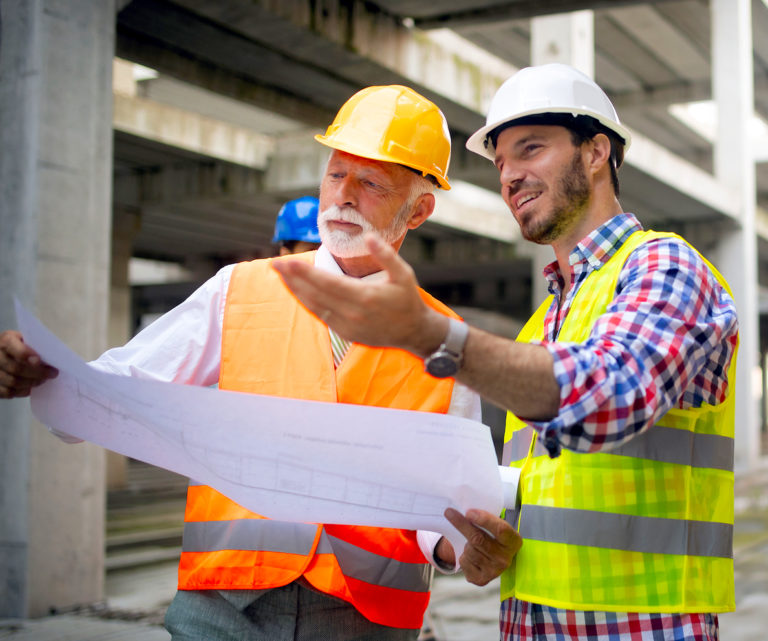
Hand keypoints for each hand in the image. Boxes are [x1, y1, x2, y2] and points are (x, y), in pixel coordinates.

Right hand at [0, 330, 57, 398]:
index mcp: (6, 341)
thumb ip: (33, 345)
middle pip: (16, 369)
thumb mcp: (22, 338)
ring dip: (32, 383)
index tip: (39, 361)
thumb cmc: (15, 345)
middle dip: (38, 373)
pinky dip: (21, 392)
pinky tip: (29, 388)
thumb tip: (51, 357)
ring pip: (13, 382)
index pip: (15, 349)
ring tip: (42, 380)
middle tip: (51, 374)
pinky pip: (7, 392)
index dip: (27, 355)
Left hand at [272, 234, 446, 355]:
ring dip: (295, 290)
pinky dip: (306, 301)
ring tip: (280, 275)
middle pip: (315, 294)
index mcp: (365, 298)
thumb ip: (385, 255)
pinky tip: (297, 290)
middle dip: (292, 279)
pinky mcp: (344, 332)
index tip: (286, 262)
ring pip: (314, 306)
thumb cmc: (408, 300)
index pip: (327, 283)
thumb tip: (368, 235)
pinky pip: (320, 315)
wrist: (414, 333)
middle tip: (274, 264)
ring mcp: (346, 326)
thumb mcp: (404, 274)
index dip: (304, 273)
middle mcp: (352, 314)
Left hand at [445, 507, 521, 585]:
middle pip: (478, 539)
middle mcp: (506, 559)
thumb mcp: (497, 527)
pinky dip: (463, 556)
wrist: (495, 561)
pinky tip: (471, 556)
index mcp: (514, 541)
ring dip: (466, 543)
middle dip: (462, 525)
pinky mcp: (481, 580)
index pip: (500, 529)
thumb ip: (487, 521)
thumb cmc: (494, 539)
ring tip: (473, 544)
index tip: (468, 512)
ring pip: (470, 550)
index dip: (484, 520)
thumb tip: (466, 514)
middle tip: (449, 513)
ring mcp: (494, 571)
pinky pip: (464, 562)